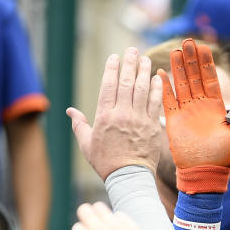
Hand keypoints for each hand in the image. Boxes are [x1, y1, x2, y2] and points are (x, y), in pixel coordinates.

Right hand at [67, 48, 162, 180]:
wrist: (129, 178)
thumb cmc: (106, 162)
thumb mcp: (87, 143)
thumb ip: (79, 125)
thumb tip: (71, 112)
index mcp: (105, 116)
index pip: (108, 85)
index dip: (112, 68)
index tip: (116, 57)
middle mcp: (123, 114)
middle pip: (126, 83)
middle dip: (130, 64)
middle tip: (133, 51)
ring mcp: (139, 120)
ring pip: (142, 90)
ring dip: (144, 72)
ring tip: (146, 59)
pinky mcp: (153, 127)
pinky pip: (155, 104)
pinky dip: (157, 89)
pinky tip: (158, 78)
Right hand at [159, 38, 229, 191]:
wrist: (206, 172)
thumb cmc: (225, 156)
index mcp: (216, 107)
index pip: (210, 79)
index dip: (207, 64)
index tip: (203, 47)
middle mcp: (200, 106)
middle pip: (195, 77)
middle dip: (191, 59)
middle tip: (187, 41)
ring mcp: (186, 111)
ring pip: (181, 84)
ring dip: (178, 68)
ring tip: (175, 50)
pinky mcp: (173, 119)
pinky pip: (167, 99)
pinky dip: (164, 87)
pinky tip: (161, 73)